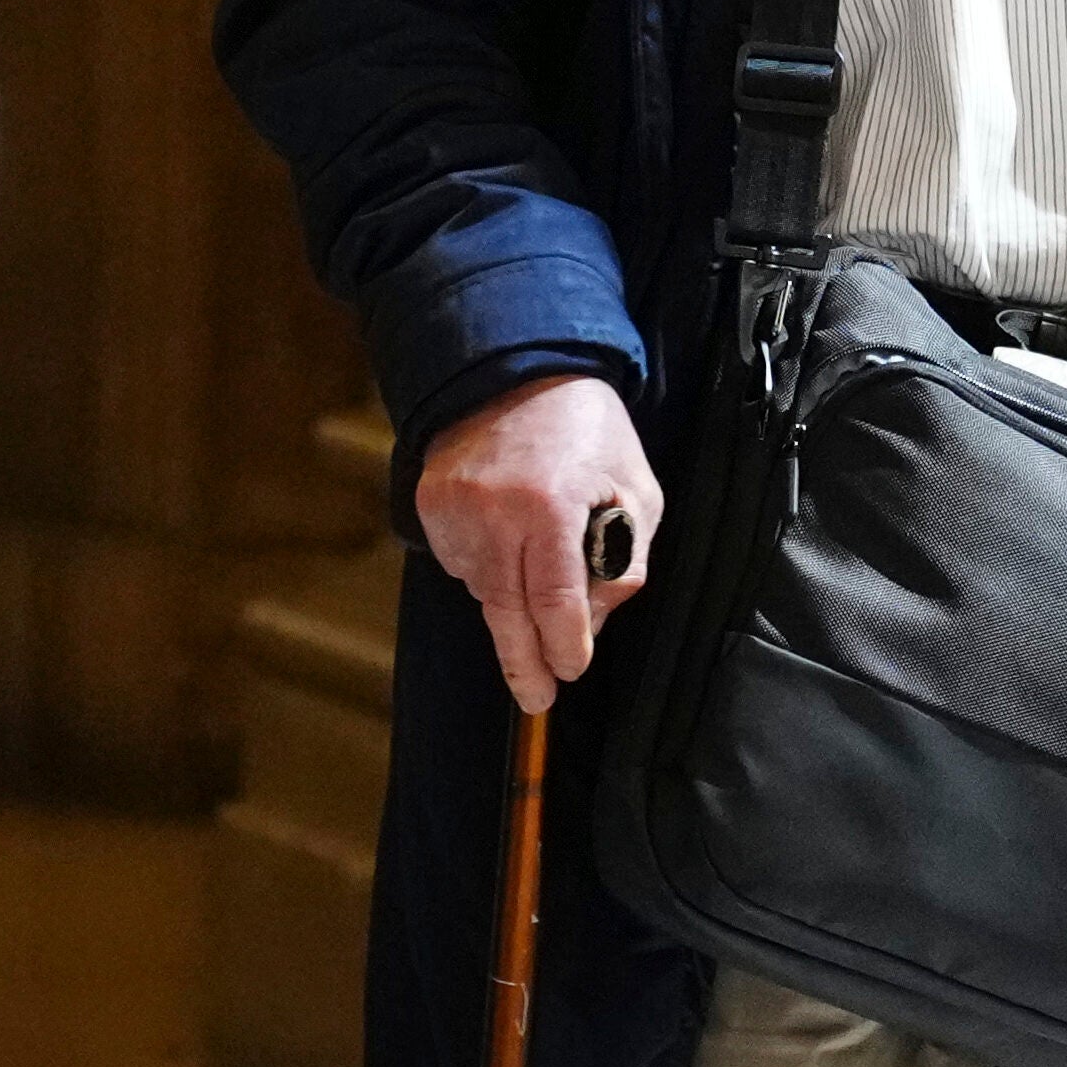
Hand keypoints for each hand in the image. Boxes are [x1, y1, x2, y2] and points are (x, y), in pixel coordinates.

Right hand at [417, 371, 662, 709]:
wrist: (518, 367)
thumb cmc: (588, 429)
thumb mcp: (635, 488)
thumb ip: (624, 559)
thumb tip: (595, 622)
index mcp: (550, 507)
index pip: (556, 601)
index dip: (565, 645)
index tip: (570, 671)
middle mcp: (494, 512)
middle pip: (508, 612)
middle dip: (525, 663)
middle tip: (537, 699)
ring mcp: (454, 509)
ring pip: (483, 591)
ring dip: (512, 606)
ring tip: (538, 589)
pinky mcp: (430, 504)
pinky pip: (461, 563)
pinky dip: (486, 570)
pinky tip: (510, 546)